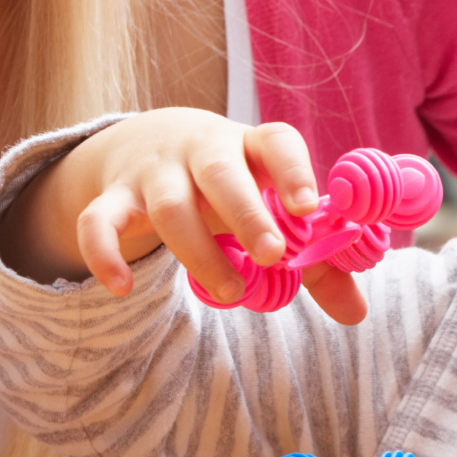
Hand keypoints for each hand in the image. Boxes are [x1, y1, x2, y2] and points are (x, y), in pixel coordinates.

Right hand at [0, 108, 367, 323]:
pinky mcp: (113, 196)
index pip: (277, 143)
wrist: (149, 142)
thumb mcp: (271, 209)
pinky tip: (120, 287)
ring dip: (197, 251)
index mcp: (252, 146)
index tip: (309, 205)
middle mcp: (202, 150)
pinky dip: (104, 252)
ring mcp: (154, 172)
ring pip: (169, 206)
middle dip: (246, 212)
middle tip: (271, 255)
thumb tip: (356, 314)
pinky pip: (99, 220)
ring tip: (229, 293)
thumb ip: (315, 260)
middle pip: (221, 172)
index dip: (294, 170)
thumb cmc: (232, 188)